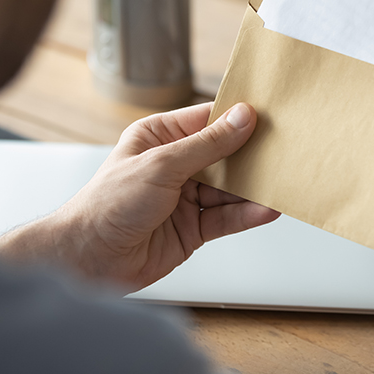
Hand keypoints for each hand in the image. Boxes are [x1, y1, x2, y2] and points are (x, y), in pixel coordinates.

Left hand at [0, 102, 279, 292]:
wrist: (89, 260)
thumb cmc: (107, 205)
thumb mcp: (161, 165)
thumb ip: (207, 144)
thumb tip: (241, 118)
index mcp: (160, 137)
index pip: (207, 120)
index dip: (237, 117)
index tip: (269, 114)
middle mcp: (175, 165)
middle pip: (224, 155)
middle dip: (251, 155)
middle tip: (284, 149)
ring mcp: (185, 198)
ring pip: (230, 188)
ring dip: (253, 188)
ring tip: (282, 182)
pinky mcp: (193, 228)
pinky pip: (227, 218)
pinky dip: (247, 214)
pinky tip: (267, 209)